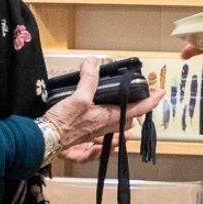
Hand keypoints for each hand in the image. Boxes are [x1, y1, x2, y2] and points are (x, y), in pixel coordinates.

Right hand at [41, 57, 164, 159]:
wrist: (42, 141)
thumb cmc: (61, 124)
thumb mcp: (77, 98)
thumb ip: (88, 80)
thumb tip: (94, 63)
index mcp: (107, 118)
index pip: (136, 109)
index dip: (150, 101)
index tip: (160, 93)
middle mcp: (103, 127)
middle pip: (126, 120)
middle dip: (135, 111)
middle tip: (141, 100)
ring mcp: (93, 134)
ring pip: (114, 128)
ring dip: (121, 120)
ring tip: (124, 110)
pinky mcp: (82, 137)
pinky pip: (98, 140)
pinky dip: (103, 136)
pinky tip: (101, 134)